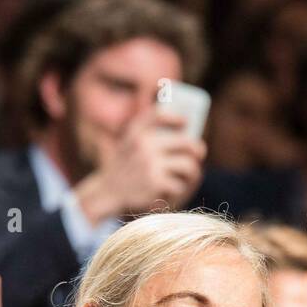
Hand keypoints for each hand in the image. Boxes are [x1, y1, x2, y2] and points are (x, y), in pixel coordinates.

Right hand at [74, 110, 205, 219]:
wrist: (108, 192)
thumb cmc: (127, 167)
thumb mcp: (130, 143)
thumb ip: (151, 133)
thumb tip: (189, 134)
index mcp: (137, 131)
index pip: (160, 115)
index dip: (177, 117)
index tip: (185, 122)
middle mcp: (143, 144)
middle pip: (187, 143)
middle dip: (197, 149)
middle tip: (199, 154)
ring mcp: (150, 163)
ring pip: (188, 165)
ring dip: (192, 173)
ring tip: (189, 176)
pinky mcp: (155, 182)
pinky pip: (180, 185)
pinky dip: (179, 190)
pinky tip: (173, 191)